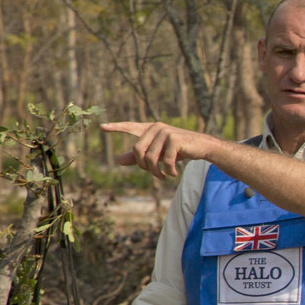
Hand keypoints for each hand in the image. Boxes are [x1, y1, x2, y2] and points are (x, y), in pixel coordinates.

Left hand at [101, 121, 217, 178]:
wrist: (203, 147)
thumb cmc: (180, 150)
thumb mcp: (159, 154)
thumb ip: (140, 157)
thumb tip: (119, 161)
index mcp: (150, 129)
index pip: (130, 127)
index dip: (116, 127)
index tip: (102, 127)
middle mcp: (156, 127)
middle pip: (137, 150)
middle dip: (144, 166)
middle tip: (154, 175)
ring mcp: (165, 132)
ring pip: (150, 158)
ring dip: (156, 172)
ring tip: (163, 177)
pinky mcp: (174, 139)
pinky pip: (165, 160)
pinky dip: (169, 171)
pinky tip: (174, 174)